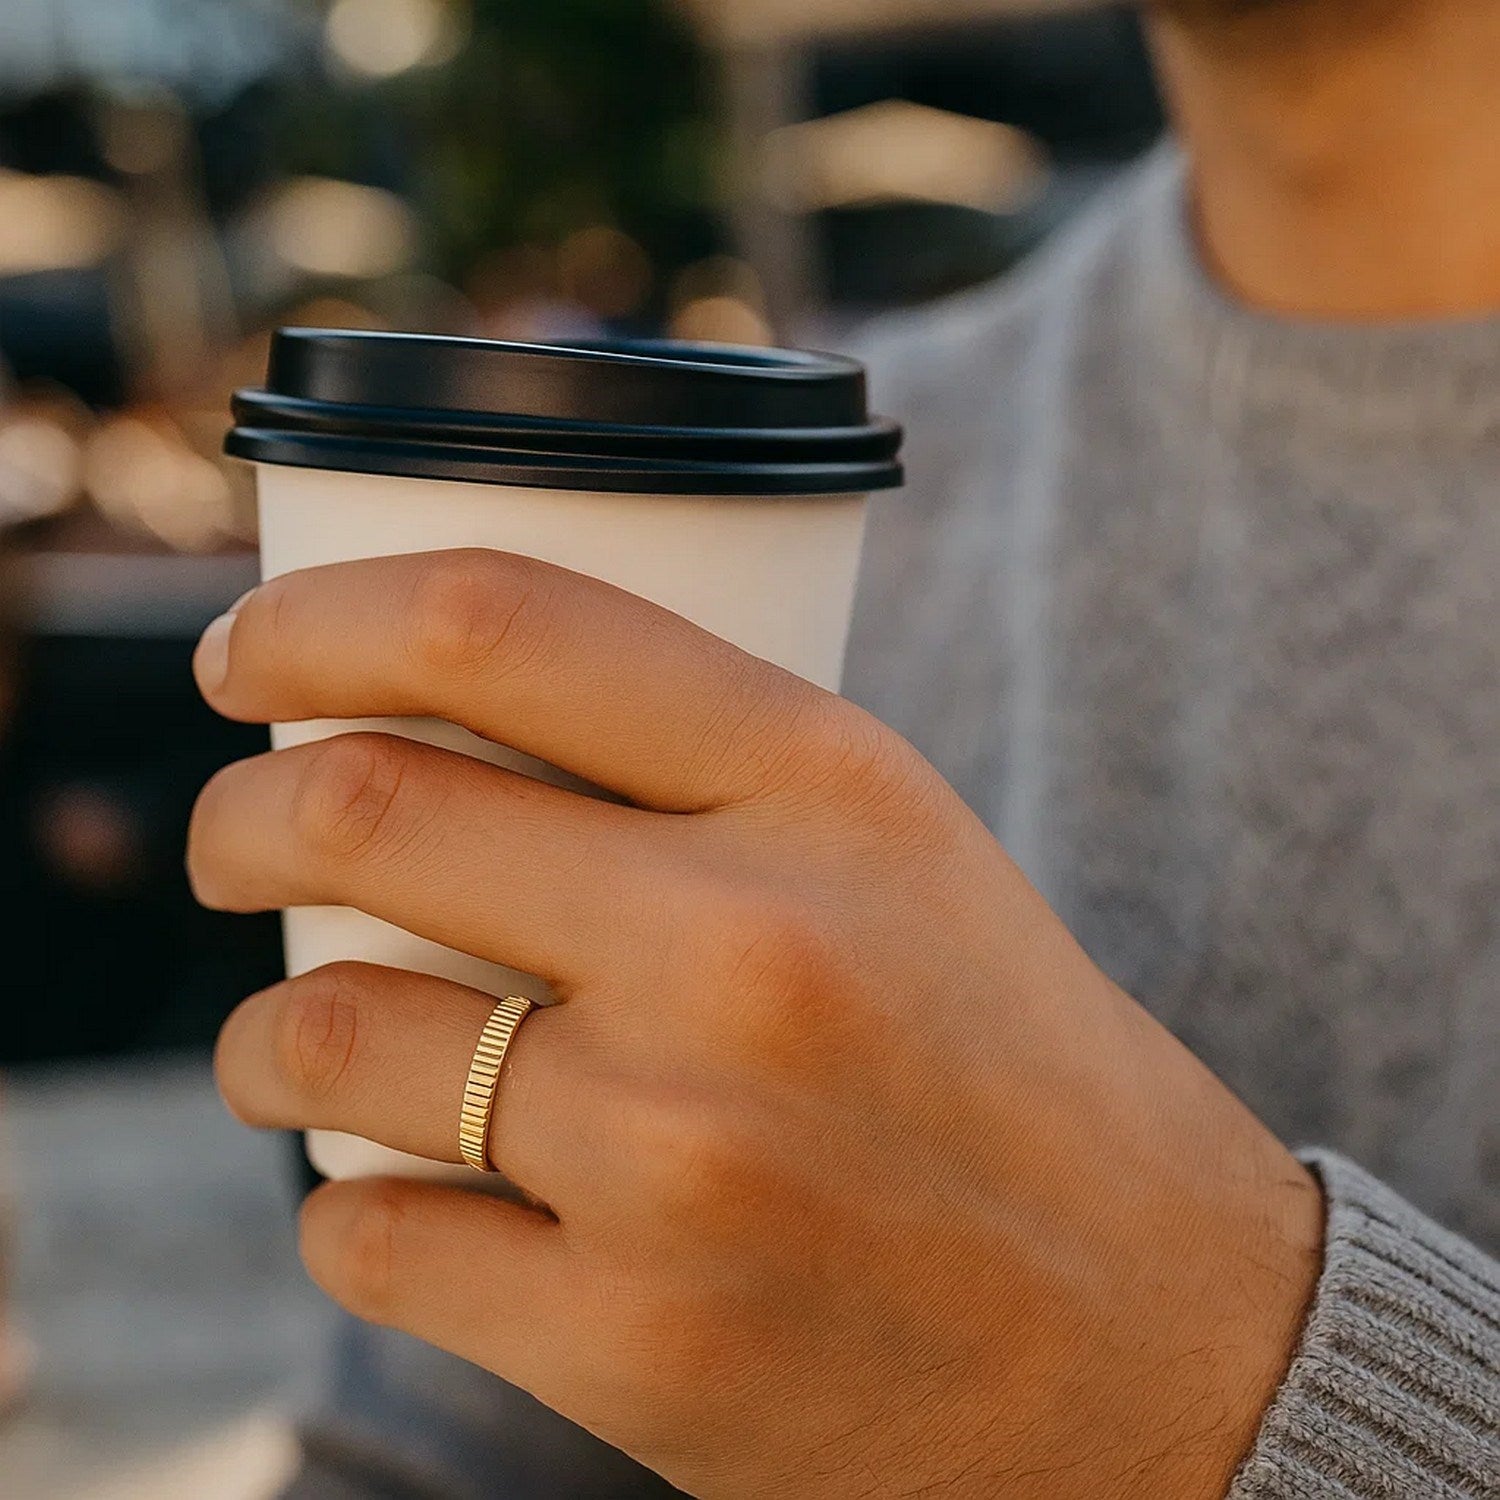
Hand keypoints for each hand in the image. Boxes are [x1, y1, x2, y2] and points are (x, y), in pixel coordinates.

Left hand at [191, 550, 1321, 1498]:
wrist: (1162, 1342)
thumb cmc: (1005, 1063)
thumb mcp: (897, 850)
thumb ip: (695, 769)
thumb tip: (436, 730)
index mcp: (831, 786)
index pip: (499, 624)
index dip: (319, 616)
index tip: (247, 651)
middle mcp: (751, 951)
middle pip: (365, 810)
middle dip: (236, 816)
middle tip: (230, 840)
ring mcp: (685, 1156)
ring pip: (322, 1036)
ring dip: (256, 1036)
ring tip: (284, 1043)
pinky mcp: (638, 1344)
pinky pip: (368, 1239)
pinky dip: (345, 1210)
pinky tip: (395, 1201)